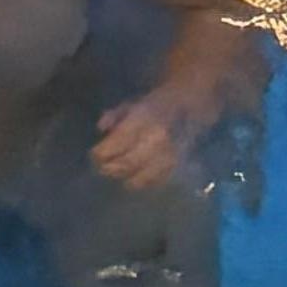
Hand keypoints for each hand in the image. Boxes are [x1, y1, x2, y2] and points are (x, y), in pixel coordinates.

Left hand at [89, 84, 219, 191]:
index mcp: (143, 119)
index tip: (93, 155)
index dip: (101, 153)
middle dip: (110, 168)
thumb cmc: (157, 105)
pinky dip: (143, 182)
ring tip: (118, 174)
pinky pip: (157, 181)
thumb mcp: (133, 103)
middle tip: (101, 168)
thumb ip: (115, 115)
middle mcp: (156, 138)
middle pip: (126, 163)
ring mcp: (169, 154)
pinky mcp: (178, 166)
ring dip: (125, 177)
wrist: (192, 106)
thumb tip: (101, 128)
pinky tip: (135, 178)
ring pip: (141, 177)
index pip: (116, 143)